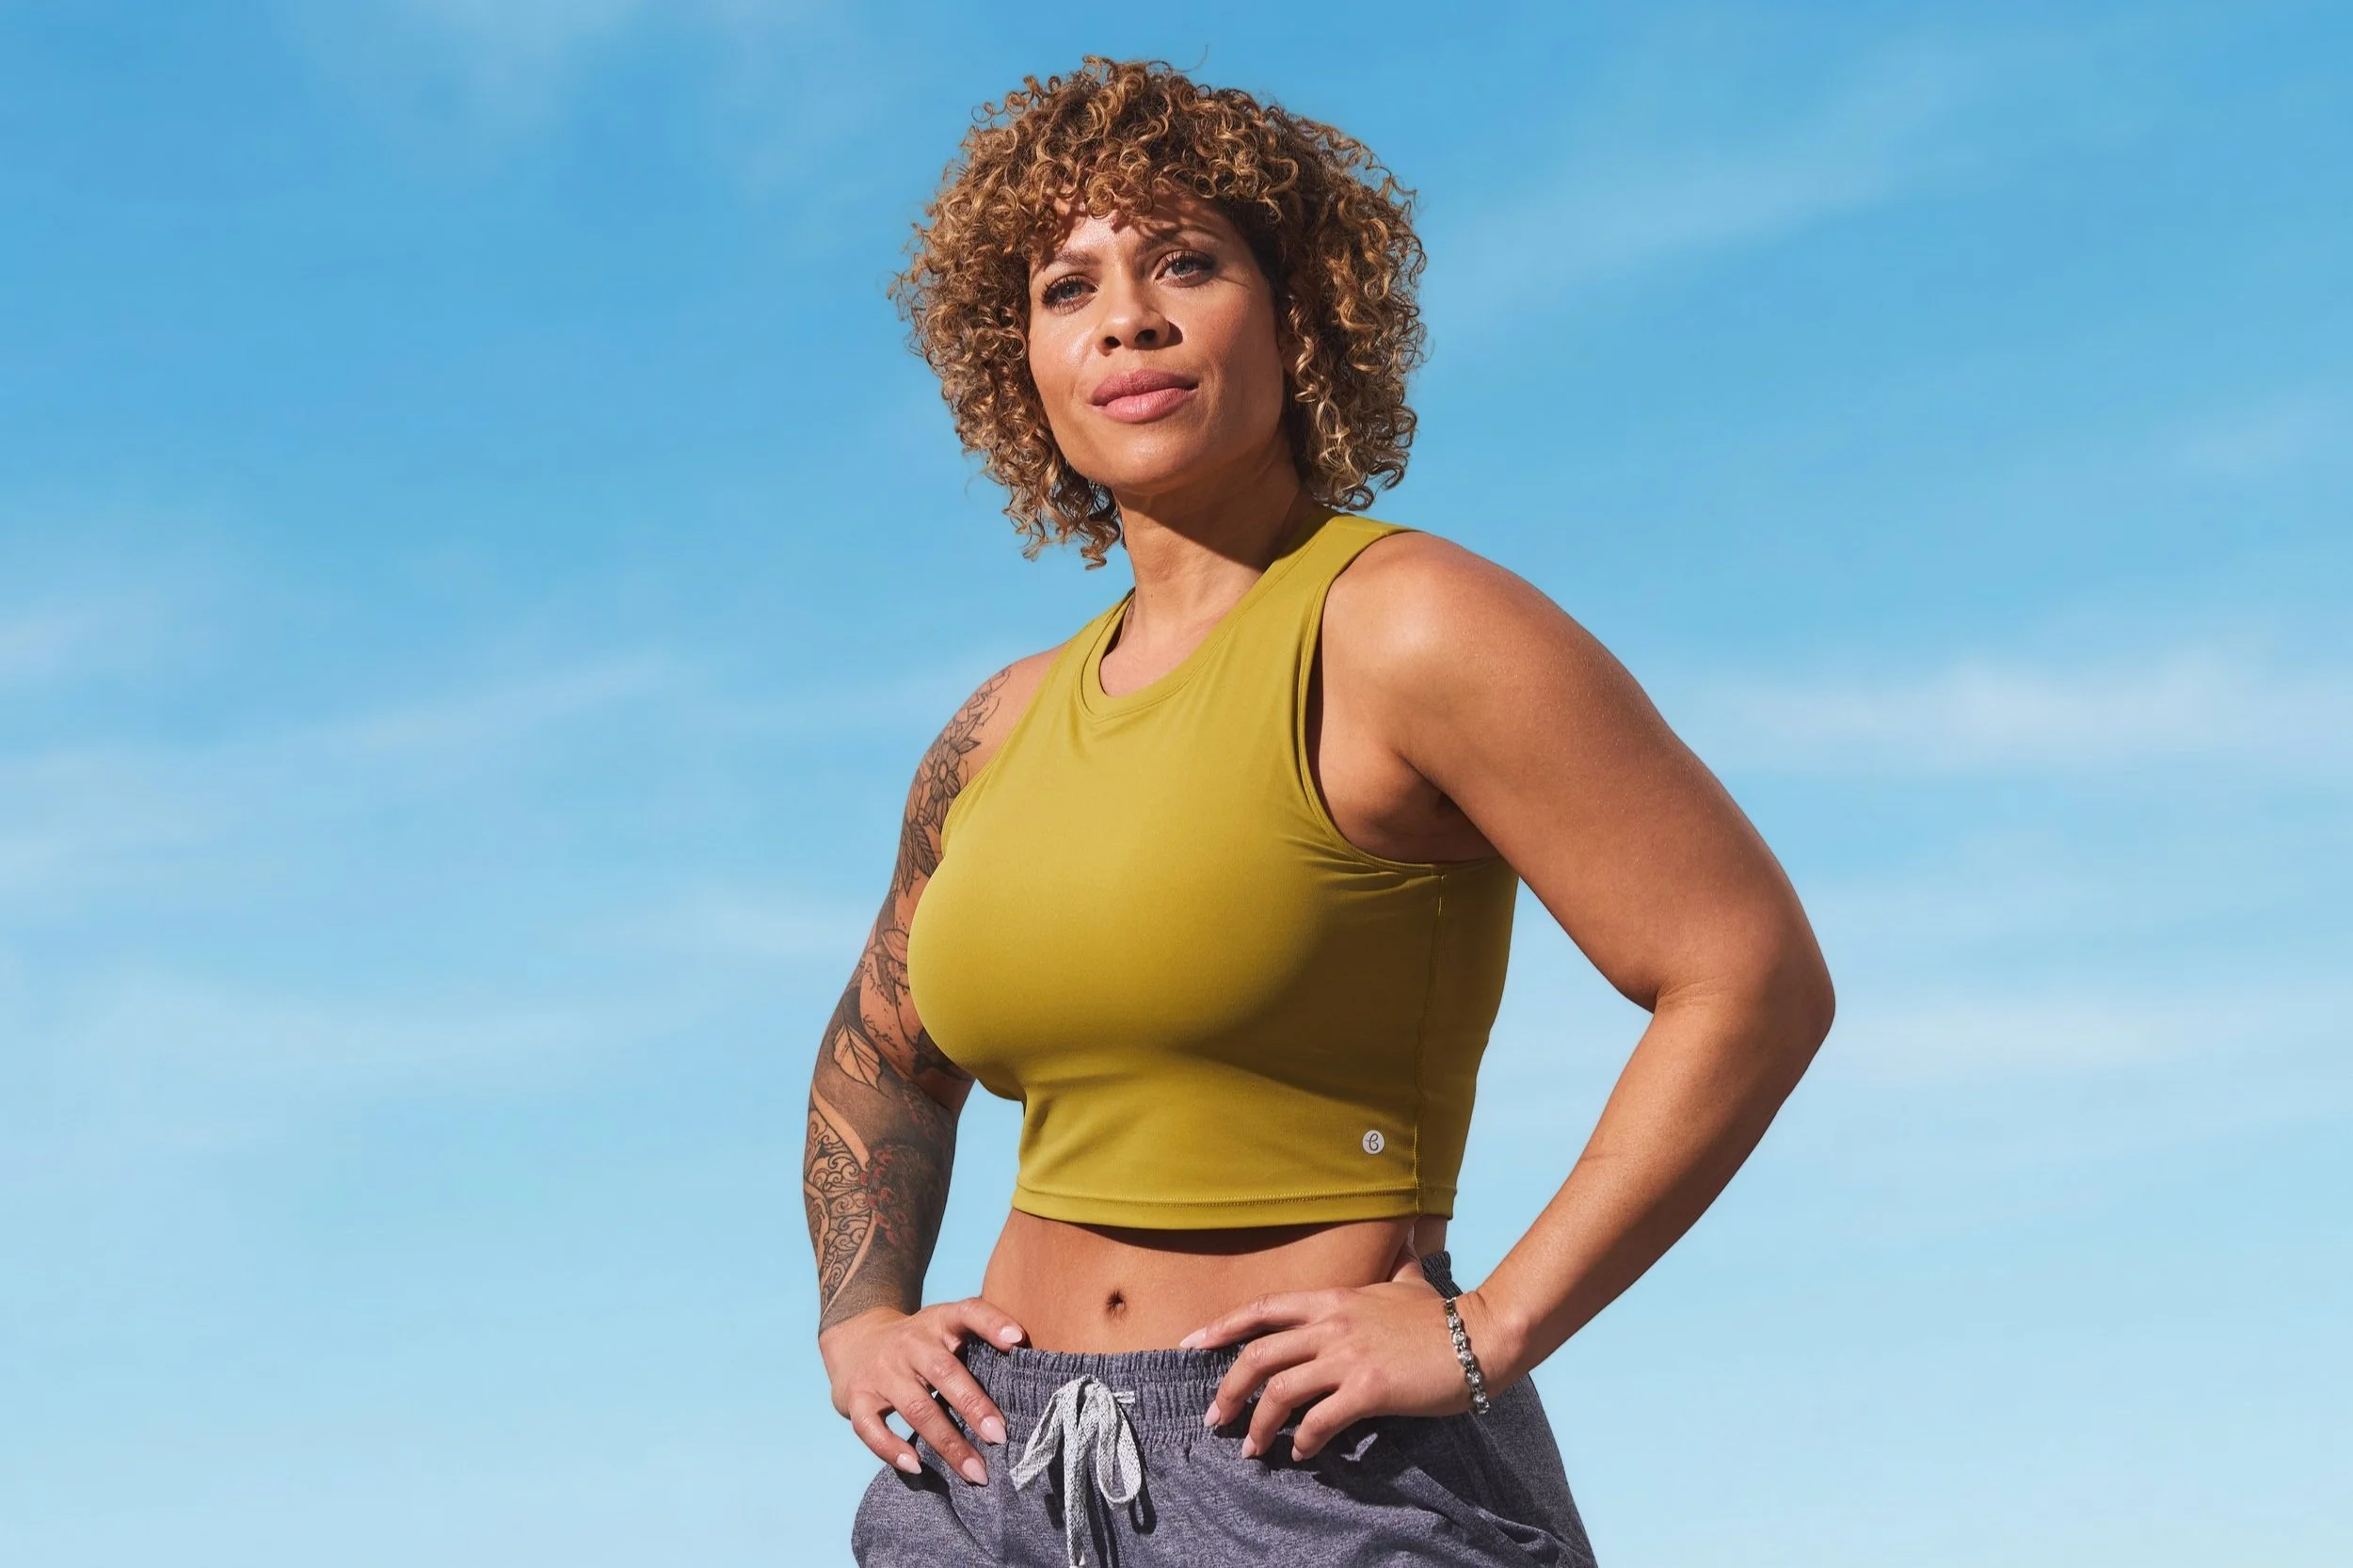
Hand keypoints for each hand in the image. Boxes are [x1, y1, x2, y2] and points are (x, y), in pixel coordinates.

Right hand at [820, 1297, 1027, 1484]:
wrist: (855, 1339)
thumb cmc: (919, 1343)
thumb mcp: (944, 1328)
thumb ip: (979, 1342)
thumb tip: (1032, 1370)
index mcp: (938, 1322)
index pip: (967, 1313)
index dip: (992, 1323)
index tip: (1018, 1340)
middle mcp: (909, 1343)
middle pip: (943, 1372)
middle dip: (973, 1405)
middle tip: (1000, 1436)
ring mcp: (881, 1371)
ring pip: (915, 1407)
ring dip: (947, 1443)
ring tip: (976, 1471)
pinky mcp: (856, 1398)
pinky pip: (871, 1428)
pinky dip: (892, 1448)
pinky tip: (916, 1465)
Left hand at [1180, 1279, 1518, 1461]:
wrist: (1479, 1339)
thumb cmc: (1440, 1317)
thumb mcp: (1406, 1283)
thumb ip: (1392, 1268)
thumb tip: (1404, 1242)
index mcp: (1332, 1300)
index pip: (1262, 1309)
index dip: (1221, 1327)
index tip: (1190, 1344)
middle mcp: (1331, 1326)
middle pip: (1258, 1356)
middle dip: (1228, 1390)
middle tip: (1214, 1418)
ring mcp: (1348, 1357)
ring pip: (1280, 1393)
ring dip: (1258, 1426)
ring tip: (1251, 1448)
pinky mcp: (1368, 1389)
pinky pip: (1320, 1421)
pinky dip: (1304, 1441)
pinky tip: (1303, 1452)